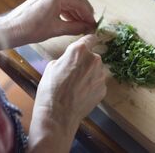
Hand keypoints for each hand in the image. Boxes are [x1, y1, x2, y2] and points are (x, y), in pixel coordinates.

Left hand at [3, 0, 96, 45]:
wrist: (10, 29)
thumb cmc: (31, 30)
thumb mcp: (56, 29)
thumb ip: (76, 27)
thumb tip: (89, 28)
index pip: (80, 3)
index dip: (89, 15)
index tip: (94, 25)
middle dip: (84, 11)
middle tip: (90, 24)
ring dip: (76, 10)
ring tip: (82, 23)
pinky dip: (67, 8)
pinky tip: (72, 18)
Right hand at [28, 35, 106, 151]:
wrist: (57, 115)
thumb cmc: (50, 89)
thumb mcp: (52, 66)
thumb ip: (66, 58)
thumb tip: (71, 60)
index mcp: (79, 50)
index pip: (91, 38)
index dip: (88, 41)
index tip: (88, 43)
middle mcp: (94, 59)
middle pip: (93, 56)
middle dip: (85, 61)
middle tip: (74, 72)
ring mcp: (100, 75)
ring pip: (96, 70)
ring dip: (89, 74)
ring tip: (76, 85)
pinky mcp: (103, 89)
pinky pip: (98, 82)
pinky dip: (92, 86)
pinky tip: (81, 93)